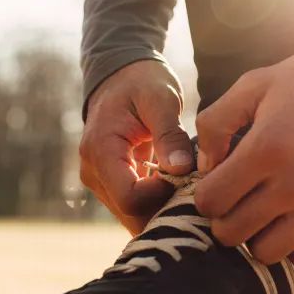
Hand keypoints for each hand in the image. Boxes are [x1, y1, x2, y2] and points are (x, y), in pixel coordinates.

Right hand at [80, 60, 193, 234]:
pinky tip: (180, 192)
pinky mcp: (110, 184)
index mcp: (101, 150)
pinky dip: (158, 205)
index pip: (130, 199)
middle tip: (199, 194)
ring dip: (163, 210)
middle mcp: (93, 172)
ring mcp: (99, 181)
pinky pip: (134, 207)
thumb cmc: (141, 82)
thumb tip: (180, 169)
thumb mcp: (160, 99)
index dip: (162, 196)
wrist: (121, 75)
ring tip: (191, 191)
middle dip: (166, 210)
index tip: (188, 177)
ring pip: (133, 217)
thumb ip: (170, 135)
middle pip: (131, 214)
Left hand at [194, 51, 293, 270]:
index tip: (217, 185)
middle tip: (236, 202)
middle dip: (225, 219)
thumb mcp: (254, 85)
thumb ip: (215, 123)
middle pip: (232, 233)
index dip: (205, 196)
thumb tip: (203, 167)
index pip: (210, 202)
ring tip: (264, 214)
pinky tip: (293, 222)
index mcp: (266, 149)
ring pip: (267, 253)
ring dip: (257, 237)